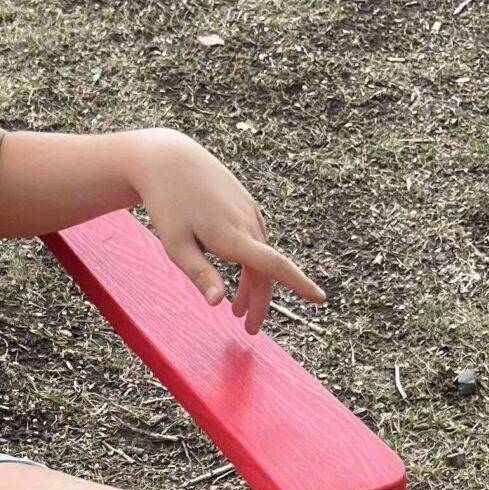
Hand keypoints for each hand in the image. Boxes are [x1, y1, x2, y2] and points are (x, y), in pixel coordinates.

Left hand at [129, 127, 324, 334]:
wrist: (170, 160)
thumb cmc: (168, 204)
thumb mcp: (176, 245)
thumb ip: (200, 274)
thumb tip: (218, 303)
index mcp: (233, 237)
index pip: (275, 265)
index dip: (299, 284)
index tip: (320, 299)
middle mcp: (248, 223)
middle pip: (266, 270)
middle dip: (260, 302)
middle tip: (248, 329)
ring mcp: (249, 212)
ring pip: (260, 256)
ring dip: (252, 285)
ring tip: (235, 309)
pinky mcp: (245, 205)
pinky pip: (255, 241)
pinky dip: (250, 263)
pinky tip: (237, 273)